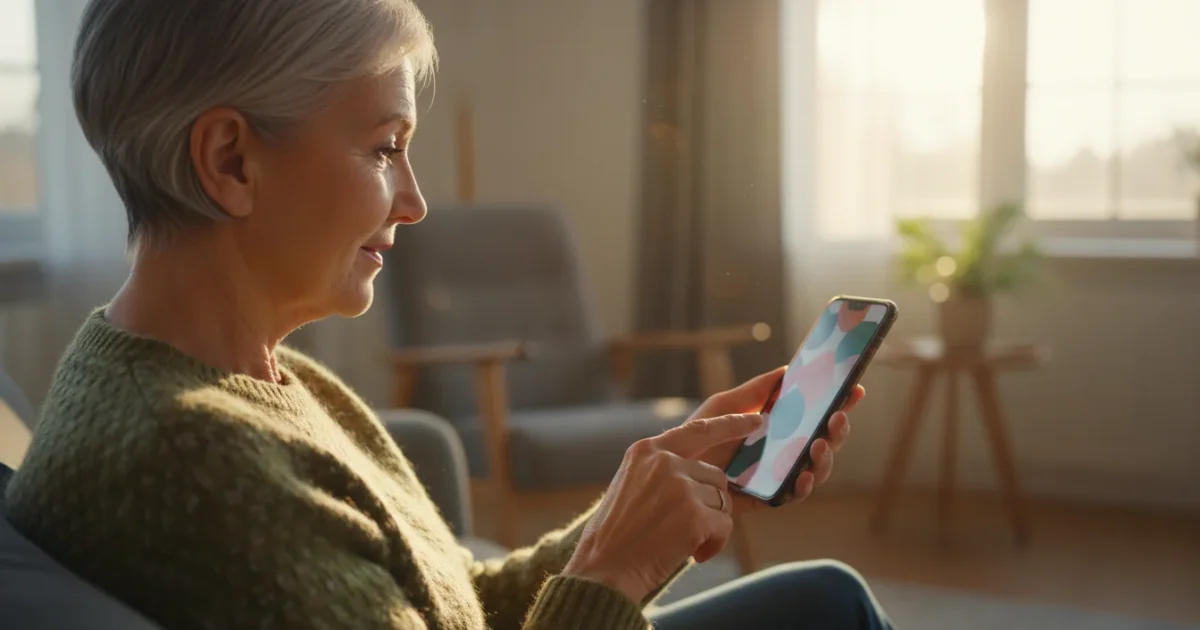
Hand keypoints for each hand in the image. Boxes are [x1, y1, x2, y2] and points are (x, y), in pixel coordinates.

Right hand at [563, 413, 763, 602]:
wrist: (602, 572)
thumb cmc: (615, 538)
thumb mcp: (630, 487)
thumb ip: (660, 472)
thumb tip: (703, 476)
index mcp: (645, 451)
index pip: (699, 430)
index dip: (731, 424)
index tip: (756, 420)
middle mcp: (663, 462)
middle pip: (715, 476)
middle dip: (709, 505)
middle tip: (686, 529)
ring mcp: (680, 486)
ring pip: (722, 502)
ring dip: (710, 527)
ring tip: (682, 543)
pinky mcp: (695, 514)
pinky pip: (724, 526)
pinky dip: (713, 545)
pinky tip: (692, 554)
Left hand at [689, 367, 864, 513]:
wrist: (673, 473)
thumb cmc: (698, 436)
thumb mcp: (724, 406)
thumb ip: (754, 391)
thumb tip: (787, 370)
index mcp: (778, 426)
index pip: (815, 415)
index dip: (839, 403)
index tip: (854, 390)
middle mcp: (784, 451)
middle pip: (824, 441)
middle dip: (838, 430)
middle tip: (837, 417)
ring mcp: (778, 475)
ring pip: (816, 469)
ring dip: (825, 457)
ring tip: (820, 444)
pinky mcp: (767, 498)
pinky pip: (793, 494)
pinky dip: (804, 485)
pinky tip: (803, 475)